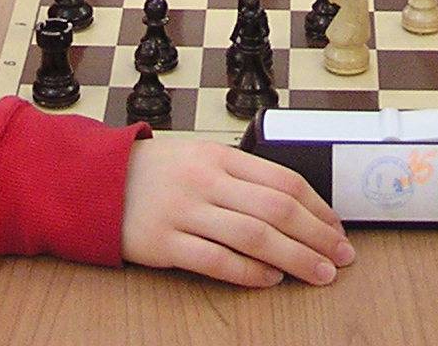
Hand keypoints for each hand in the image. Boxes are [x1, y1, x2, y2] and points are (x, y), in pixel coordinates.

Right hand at [121, 140, 353, 287]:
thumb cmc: (158, 171)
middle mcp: (206, 181)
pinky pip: (215, 261)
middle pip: (276, 209)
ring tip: (319, 274)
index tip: (338, 229)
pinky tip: (271, 280)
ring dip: (294, 258)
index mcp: (220, 156)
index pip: (283, 180)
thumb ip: (241, 175)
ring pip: (253, 236)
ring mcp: (184, 211)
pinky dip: (248, 273)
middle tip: (341, 257)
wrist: (96, 182)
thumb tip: (295, 202)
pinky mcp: (164, 243)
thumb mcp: (201, 157)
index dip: (317, 207)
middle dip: (316, 236)